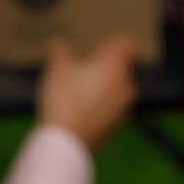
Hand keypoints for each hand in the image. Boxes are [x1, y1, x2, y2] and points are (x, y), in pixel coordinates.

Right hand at [36, 34, 139, 150]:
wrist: (67, 140)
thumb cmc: (65, 100)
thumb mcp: (57, 68)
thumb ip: (60, 51)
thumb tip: (59, 46)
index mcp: (115, 66)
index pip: (126, 43)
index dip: (111, 43)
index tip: (97, 48)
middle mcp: (126, 85)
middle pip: (121, 67)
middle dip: (104, 66)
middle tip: (82, 68)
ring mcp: (124, 107)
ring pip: (117, 88)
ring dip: (102, 86)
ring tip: (78, 89)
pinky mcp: (118, 124)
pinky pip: (112, 107)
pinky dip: (101, 103)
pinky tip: (81, 107)